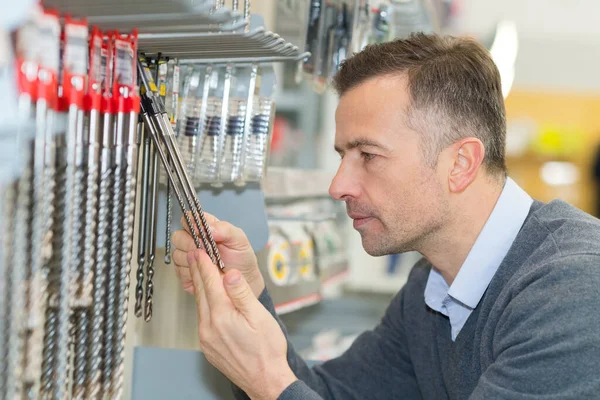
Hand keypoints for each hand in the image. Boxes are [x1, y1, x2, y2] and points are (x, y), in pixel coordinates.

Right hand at [171, 212, 264, 297]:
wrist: (241, 282)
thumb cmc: (241, 259)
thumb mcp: (239, 239)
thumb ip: (224, 228)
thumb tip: (206, 227)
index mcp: (205, 227)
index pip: (188, 219)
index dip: (191, 224)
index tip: (199, 233)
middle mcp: (193, 240)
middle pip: (177, 237)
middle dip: (190, 244)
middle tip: (205, 251)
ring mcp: (188, 256)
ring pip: (176, 254)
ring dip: (192, 260)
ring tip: (209, 263)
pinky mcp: (185, 272)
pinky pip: (179, 271)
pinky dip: (191, 272)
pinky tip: (204, 272)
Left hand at [187, 249, 296, 399]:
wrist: (265, 380)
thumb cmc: (267, 351)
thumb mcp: (259, 317)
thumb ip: (242, 294)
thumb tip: (231, 274)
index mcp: (223, 316)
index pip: (210, 282)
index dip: (205, 264)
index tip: (200, 250)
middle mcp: (209, 327)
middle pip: (201, 292)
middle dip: (197, 271)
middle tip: (193, 255)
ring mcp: (206, 338)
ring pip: (200, 305)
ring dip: (200, 287)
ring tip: (199, 272)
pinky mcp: (208, 346)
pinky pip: (202, 319)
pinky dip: (203, 304)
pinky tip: (207, 300)